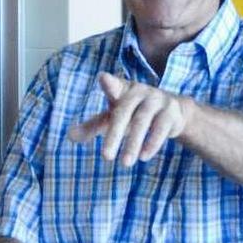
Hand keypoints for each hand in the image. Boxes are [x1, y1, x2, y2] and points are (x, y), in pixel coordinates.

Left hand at [70, 72, 193, 165]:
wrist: (172, 112)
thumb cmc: (133, 113)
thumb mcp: (113, 118)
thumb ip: (92, 126)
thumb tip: (70, 136)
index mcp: (122, 90)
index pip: (113, 85)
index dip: (109, 83)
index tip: (103, 78)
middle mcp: (139, 92)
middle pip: (123, 113)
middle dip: (114, 135)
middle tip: (105, 157)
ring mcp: (157, 100)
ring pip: (142, 121)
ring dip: (133, 144)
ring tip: (125, 163)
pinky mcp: (171, 112)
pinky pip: (161, 128)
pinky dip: (152, 143)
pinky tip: (143, 157)